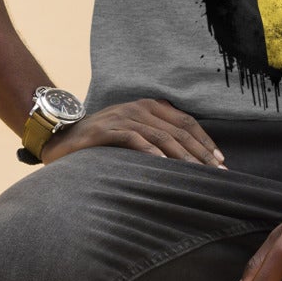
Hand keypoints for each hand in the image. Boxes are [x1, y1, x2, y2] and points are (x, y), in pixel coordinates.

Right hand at [39, 98, 225, 166]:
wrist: (61, 137)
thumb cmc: (101, 141)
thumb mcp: (132, 133)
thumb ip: (156, 138)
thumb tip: (187, 160)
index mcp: (149, 106)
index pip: (185, 122)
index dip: (205, 141)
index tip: (220, 161)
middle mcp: (138, 108)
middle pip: (178, 130)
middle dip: (200, 153)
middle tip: (216, 174)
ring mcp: (122, 117)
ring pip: (161, 136)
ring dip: (183, 157)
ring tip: (197, 174)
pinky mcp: (106, 130)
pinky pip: (134, 140)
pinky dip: (151, 153)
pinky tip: (165, 166)